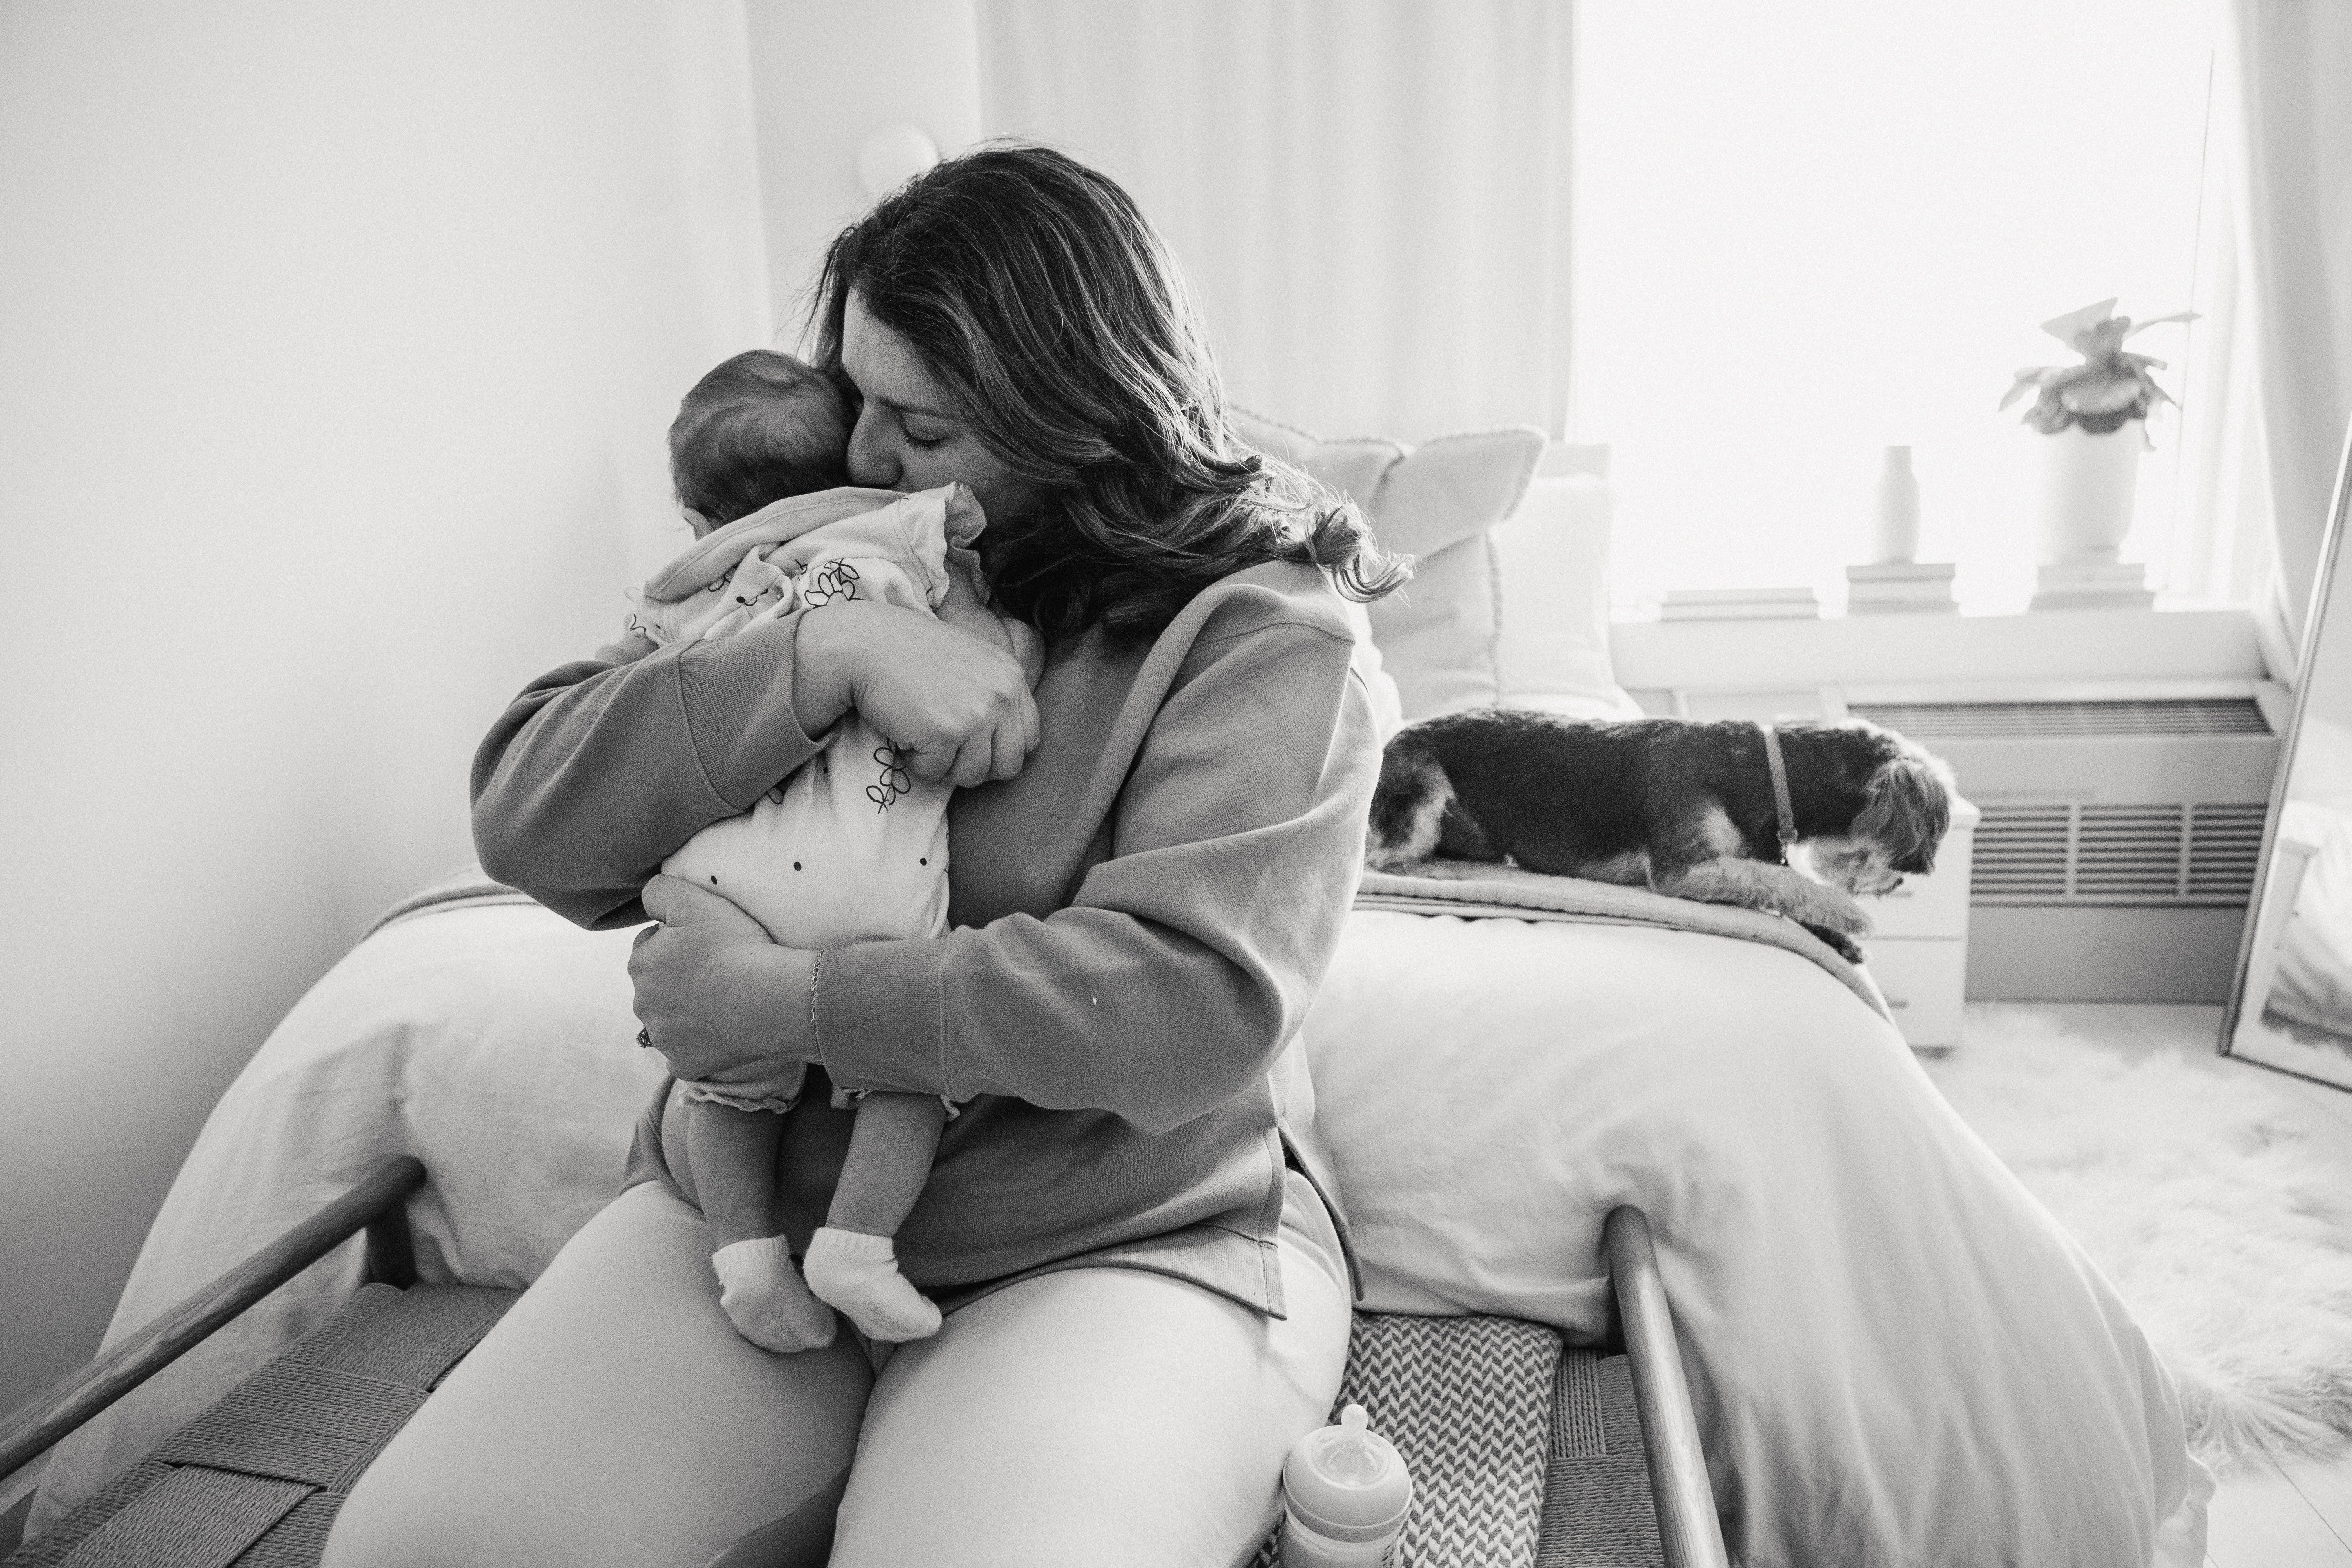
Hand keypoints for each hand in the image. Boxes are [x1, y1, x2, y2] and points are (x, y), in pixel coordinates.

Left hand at [631, 875, 818, 1086]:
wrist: (773, 1000)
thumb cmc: (737, 947)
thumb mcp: (696, 901)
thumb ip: (659, 892)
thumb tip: (648, 901)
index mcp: (640, 963)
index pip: (652, 944)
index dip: (680, 940)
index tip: (709, 943)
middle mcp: (642, 1004)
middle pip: (658, 983)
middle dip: (680, 976)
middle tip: (719, 970)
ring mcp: (662, 1038)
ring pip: (670, 1017)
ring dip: (687, 1009)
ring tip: (725, 999)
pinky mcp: (683, 1063)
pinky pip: (684, 1051)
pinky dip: (699, 1043)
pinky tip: (722, 1030)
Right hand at [796, 601, 1040, 787]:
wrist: (866, 643)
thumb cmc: (912, 654)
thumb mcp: (971, 661)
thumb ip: (995, 693)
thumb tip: (1008, 739)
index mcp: (1012, 676)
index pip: (1030, 738)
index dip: (1000, 749)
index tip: (972, 743)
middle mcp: (1002, 695)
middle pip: (1009, 766)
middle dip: (977, 767)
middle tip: (947, 748)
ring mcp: (976, 715)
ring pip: (973, 775)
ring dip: (944, 764)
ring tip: (923, 733)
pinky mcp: (945, 733)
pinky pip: (936, 773)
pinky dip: (916, 761)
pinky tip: (905, 731)